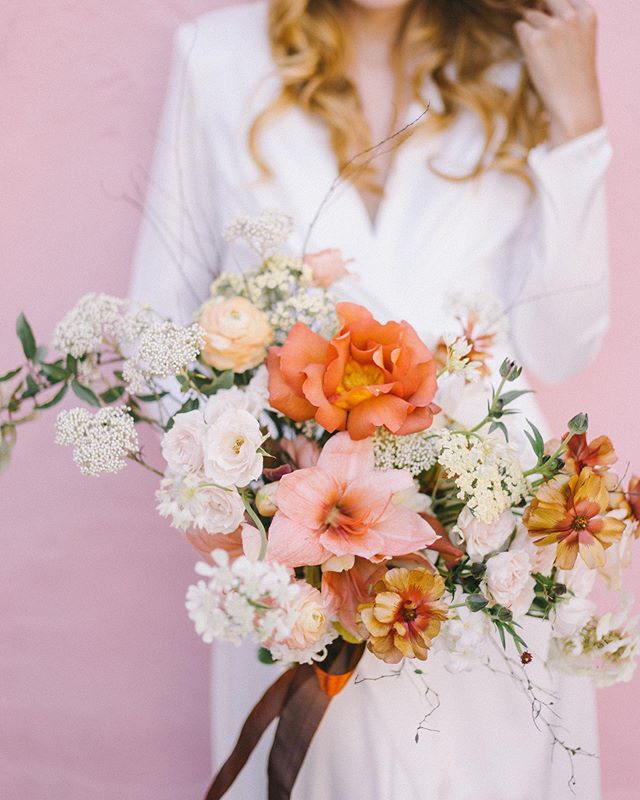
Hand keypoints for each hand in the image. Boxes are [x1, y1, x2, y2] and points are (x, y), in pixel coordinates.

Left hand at [514, 0, 602, 147]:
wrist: (573, 104)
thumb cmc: (575, 77)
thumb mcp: (580, 41)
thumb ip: (566, 22)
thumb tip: (538, 8)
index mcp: (587, 14)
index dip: (555, 11)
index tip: (554, 30)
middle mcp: (570, 16)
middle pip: (546, 1)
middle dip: (541, 14)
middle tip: (542, 40)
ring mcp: (552, 27)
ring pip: (531, 15)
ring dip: (530, 30)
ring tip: (541, 53)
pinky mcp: (534, 40)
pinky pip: (520, 28)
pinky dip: (521, 39)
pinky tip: (531, 55)